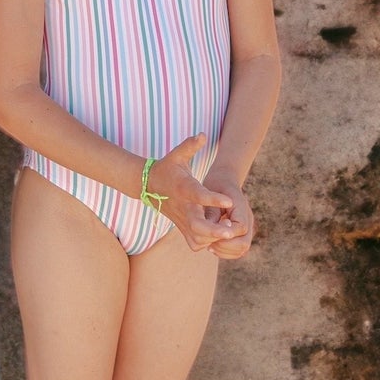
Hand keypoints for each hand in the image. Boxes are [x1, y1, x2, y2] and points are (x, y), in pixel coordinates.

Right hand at [146, 135, 237, 251]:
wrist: (148, 185)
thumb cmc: (168, 168)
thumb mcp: (177, 155)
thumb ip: (190, 146)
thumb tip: (203, 135)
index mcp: (183, 188)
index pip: (198, 195)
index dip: (213, 199)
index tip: (230, 201)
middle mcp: (182, 207)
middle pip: (197, 226)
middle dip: (215, 231)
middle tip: (231, 230)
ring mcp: (181, 220)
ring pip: (197, 238)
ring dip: (213, 238)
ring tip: (229, 231)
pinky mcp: (181, 228)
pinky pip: (195, 243)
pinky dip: (207, 243)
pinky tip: (218, 236)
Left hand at [203, 175, 253, 258]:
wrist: (224, 181)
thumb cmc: (215, 186)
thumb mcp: (210, 195)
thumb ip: (212, 214)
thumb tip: (211, 231)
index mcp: (242, 209)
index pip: (241, 228)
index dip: (226, 234)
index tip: (211, 234)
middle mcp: (248, 220)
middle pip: (244, 244)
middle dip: (225, 247)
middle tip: (209, 244)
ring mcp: (246, 228)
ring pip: (242, 249)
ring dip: (225, 251)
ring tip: (209, 246)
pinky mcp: (240, 234)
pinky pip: (237, 250)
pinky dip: (225, 252)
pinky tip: (212, 246)